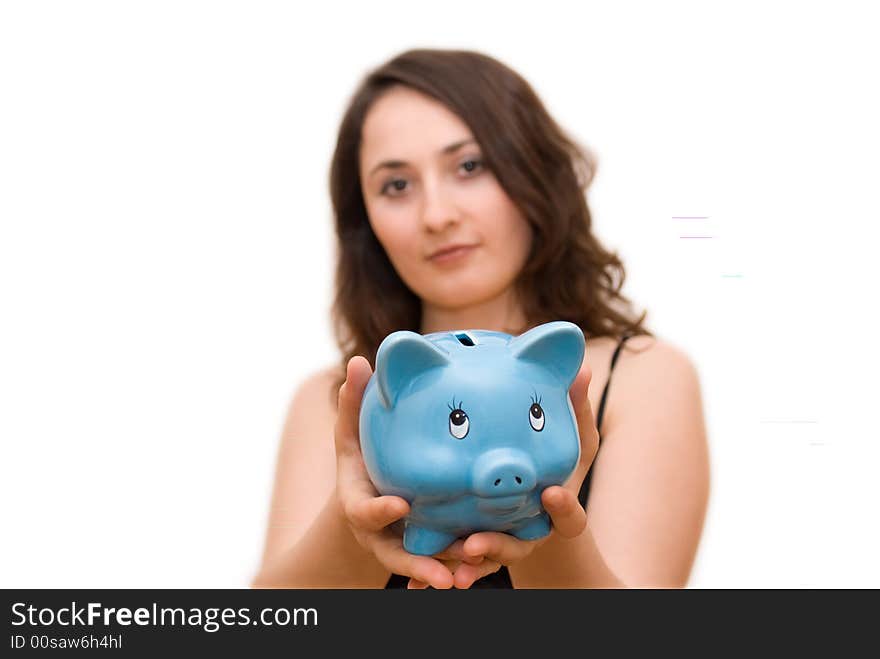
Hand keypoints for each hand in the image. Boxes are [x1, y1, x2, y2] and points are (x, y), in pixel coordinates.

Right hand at [335, 356, 486, 588]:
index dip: (380, 512)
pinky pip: (444, 565)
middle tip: (448, 570)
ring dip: (448, 571)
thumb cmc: (360, 460)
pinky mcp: (423, 552)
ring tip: (474, 574)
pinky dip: (463, 571)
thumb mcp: (351, 434)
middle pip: (395, 555)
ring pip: (424, 565)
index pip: (365, 512)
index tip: (400, 506)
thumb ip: (354, 403)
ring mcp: (399, 547)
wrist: (364, 499)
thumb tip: (359, 360)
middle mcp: (378, 535)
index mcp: (359, 505)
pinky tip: (488, 569)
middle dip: (420, 563)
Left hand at [406, 359, 598, 588]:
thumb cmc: (558, 468)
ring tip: (442, 567)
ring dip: (464, 566)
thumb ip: (576, 410)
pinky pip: (458, 567)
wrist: (540, 510)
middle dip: (497, 547)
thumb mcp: (570, 442)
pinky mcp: (478, 554)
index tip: (552, 495)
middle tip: (474, 543)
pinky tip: (412, 584)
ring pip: (484, 562)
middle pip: (518, 548)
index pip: (570, 516)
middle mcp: (532, 534)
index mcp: (558, 509)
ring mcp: (505, 546)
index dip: (564, 508)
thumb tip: (584, 366)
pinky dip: (439, 575)